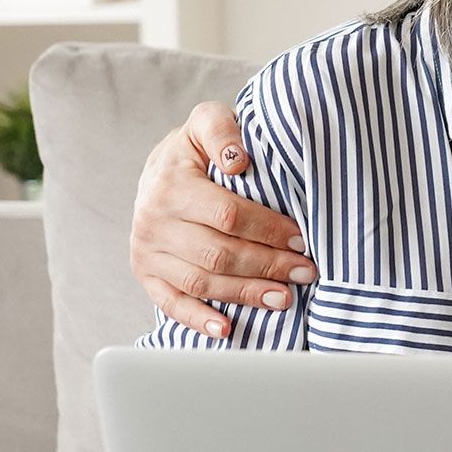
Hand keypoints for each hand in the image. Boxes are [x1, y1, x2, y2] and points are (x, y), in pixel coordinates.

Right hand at [129, 100, 315, 337]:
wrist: (157, 169)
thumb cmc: (195, 148)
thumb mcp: (207, 122)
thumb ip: (223, 130)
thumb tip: (239, 160)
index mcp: (171, 185)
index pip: (229, 216)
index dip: (268, 230)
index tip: (302, 239)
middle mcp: (153, 221)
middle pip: (219, 253)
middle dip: (267, 265)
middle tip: (305, 272)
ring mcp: (147, 251)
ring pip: (201, 281)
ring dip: (245, 294)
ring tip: (284, 299)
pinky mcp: (146, 273)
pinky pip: (171, 303)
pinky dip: (198, 320)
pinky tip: (228, 329)